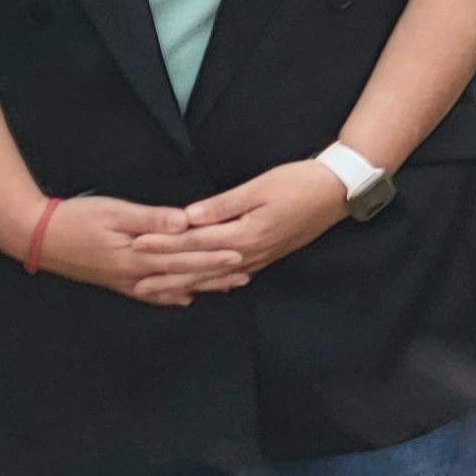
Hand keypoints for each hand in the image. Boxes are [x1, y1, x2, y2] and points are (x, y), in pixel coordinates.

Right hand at [27, 195, 224, 306]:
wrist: (35, 237)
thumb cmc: (77, 218)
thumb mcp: (114, 211)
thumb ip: (151, 218)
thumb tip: (184, 222)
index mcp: (137, 255)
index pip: (184, 257)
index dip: (213, 256)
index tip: (241, 253)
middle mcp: (134, 273)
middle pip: (183, 275)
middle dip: (215, 274)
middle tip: (247, 273)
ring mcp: (124, 280)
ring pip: (170, 287)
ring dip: (200, 286)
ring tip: (228, 286)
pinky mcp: (114, 281)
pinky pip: (148, 293)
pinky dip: (169, 297)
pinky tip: (184, 300)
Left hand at [148, 159, 353, 278]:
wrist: (339, 191)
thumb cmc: (300, 182)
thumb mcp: (260, 186)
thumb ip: (222, 205)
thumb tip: (187, 217)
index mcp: (245, 234)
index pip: (195, 242)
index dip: (164, 245)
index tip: (136, 246)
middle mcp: (250, 253)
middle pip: (200, 266)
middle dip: (167, 275)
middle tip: (135, 284)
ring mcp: (260, 258)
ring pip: (215, 277)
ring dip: (186, 285)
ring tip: (160, 293)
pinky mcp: (268, 256)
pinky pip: (232, 276)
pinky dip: (212, 284)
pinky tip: (203, 289)